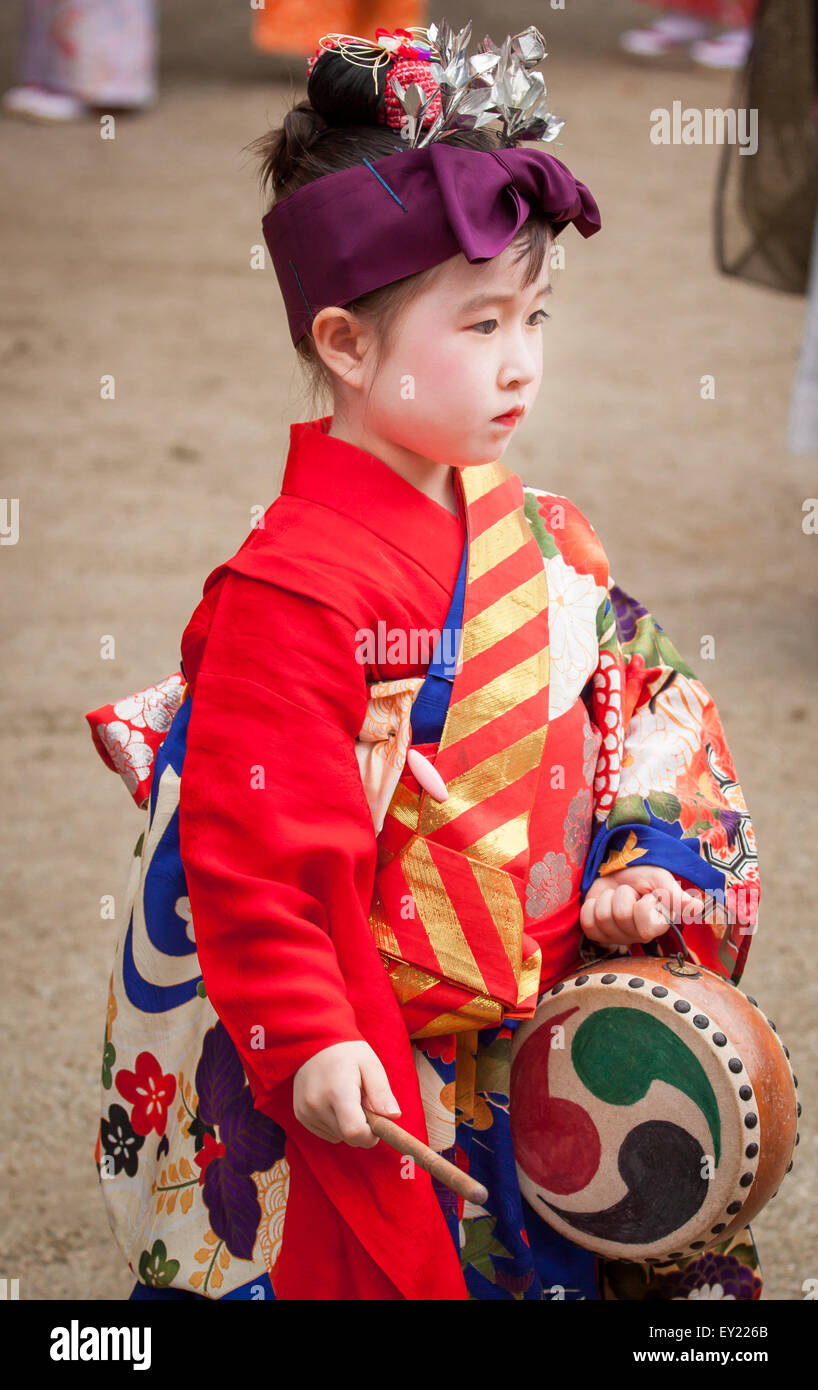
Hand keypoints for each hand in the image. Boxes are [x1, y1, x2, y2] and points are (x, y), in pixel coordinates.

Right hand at [292, 1040, 401, 1146]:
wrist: (314, 1040)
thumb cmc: (347, 1052)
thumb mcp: (370, 1064)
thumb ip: (382, 1092)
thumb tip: (393, 1116)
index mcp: (337, 1091)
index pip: (355, 1132)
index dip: (371, 1135)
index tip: (377, 1124)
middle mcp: (317, 1104)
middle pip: (348, 1137)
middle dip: (362, 1128)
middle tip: (364, 1103)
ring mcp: (305, 1111)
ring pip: (337, 1136)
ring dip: (348, 1125)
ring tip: (347, 1098)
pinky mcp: (300, 1115)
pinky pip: (326, 1133)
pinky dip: (336, 1124)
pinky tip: (335, 1103)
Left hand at [579, 865, 702, 945]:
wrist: (618, 869)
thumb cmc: (642, 874)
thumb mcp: (660, 879)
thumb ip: (675, 895)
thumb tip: (697, 907)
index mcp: (658, 925)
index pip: (645, 922)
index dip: (643, 903)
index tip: (648, 895)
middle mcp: (638, 936)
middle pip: (619, 917)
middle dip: (621, 895)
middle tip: (629, 892)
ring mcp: (617, 937)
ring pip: (601, 919)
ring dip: (605, 899)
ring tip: (615, 896)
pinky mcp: (598, 933)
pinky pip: (588, 924)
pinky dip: (591, 907)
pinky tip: (601, 903)